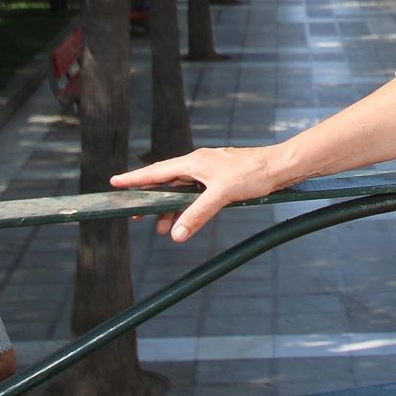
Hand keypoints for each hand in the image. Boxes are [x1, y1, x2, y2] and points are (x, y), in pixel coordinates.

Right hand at [110, 145, 284, 241]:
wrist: (280, 167)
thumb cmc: (253, 174)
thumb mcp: (221, 195)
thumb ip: (197, 214)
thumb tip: (176, 234)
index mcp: (194, 162)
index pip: (157, 171)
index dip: (135, 178)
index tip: (114, 182)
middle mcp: (199, 164)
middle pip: (166, 182)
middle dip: (150, 199)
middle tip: (134, 216)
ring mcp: (210, 172)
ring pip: (182, 191)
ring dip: (171, 209)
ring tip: (161, 229)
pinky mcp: (220, 180)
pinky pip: (195, 194)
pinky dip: (187, 208)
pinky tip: (185, 221)